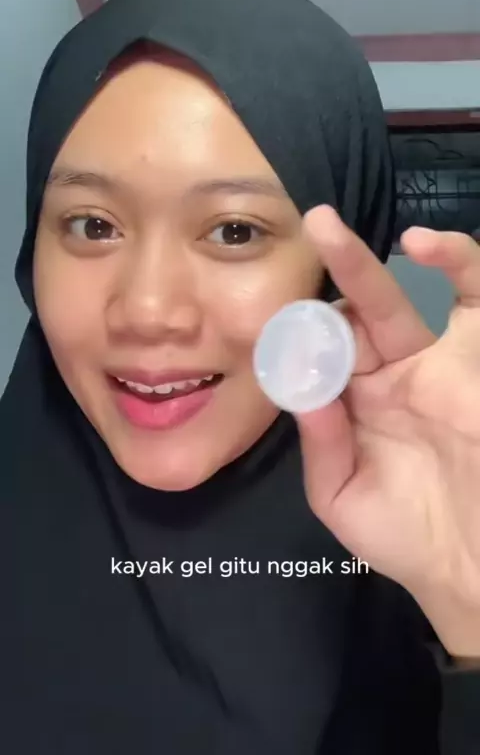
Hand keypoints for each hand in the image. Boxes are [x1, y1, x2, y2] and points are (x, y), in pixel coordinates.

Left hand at [296, 205, 479, 656]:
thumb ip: (321, 440)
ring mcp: (439, 360)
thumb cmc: (406, 537)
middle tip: (308, 228)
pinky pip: (474, 298)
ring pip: (405, 295)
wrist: (469, 567)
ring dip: (366, 263)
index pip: (324, 348)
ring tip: (327, 229)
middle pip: (358, 311)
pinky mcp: (477, 355)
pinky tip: (423, 246)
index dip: (301, 336)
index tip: (281, 338)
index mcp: (358, 398)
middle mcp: (395, 370)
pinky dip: (456, 265)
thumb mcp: (342, 495)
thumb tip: (300, 383)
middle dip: (329, 277)